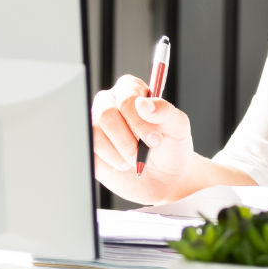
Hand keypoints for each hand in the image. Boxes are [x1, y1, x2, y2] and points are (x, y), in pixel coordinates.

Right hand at [91, 74, 194, 204]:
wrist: (164, 177)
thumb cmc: (171, 146)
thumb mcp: (178, 126)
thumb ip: (164, 110)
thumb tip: (144, 104)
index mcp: (132, 90)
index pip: (126, 98)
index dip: (138, 121)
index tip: (154, 139)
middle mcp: (111, 102)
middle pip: (106, 114)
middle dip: (126, 141)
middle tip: (141, 155)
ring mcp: (98, 123)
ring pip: (95, 132)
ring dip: (118, 152)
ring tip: (133, 160)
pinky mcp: (90, 143)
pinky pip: (89, 148)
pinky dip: (108, 160)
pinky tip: (121, 163)